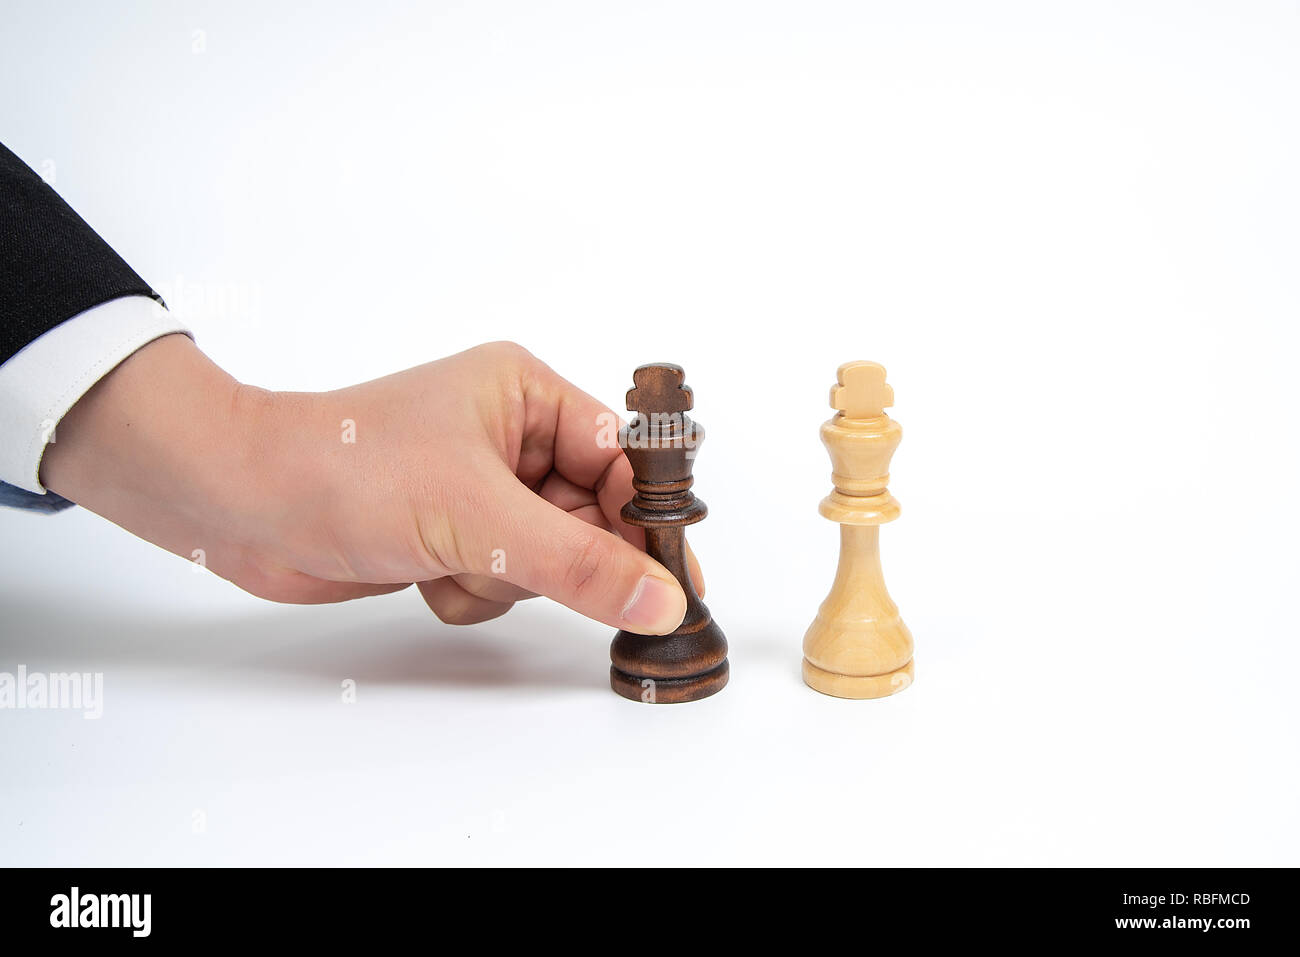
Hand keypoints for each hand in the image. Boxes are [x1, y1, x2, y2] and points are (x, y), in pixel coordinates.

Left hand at [41, 335, 700, 633]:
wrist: (240, 505)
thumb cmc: (348, 470)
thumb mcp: (479, 516)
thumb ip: (580, 563)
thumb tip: (664, 599)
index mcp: (526, 394)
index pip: (622, 461)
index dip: (649, 523)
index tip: (678, 585)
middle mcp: (510, 437)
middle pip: (590, 517)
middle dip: (554, 557)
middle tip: (526, 571)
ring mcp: (479, 489)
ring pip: (548, 559)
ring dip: (505, 579)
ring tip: (450, 562)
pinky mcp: (452, 535)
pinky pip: (505, 582)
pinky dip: (472, 592)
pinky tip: (424, 575)